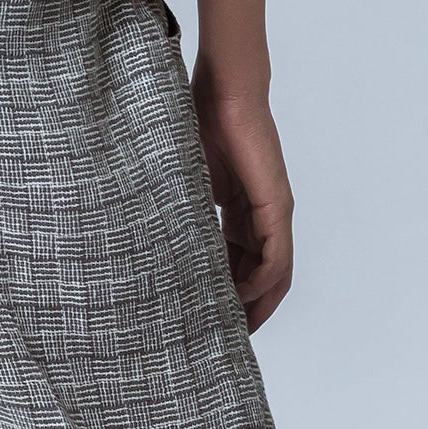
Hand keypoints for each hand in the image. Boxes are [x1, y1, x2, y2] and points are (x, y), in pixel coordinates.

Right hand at [192, 62, 293, 329]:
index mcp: (242, 211)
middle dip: (246, 310)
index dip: (227, 294)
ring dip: (255, 305)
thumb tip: (150, 239)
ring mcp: (273, 212)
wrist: (224, 90)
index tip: (207, 317)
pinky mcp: (276, 205)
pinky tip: (239, 297)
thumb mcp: (184, 179)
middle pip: (263, 279)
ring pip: (273, 275)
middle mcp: (263, 216)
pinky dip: (260, 282)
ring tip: (231, 328)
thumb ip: (180, 208)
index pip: (241, 264)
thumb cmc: (200, 121)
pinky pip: (275, 257)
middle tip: (222, 338)